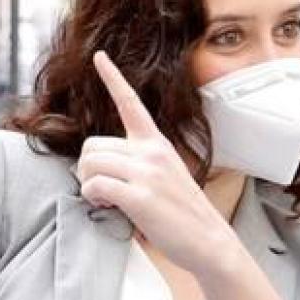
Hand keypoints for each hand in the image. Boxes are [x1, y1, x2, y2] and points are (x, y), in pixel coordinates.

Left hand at [80, 51, 244, 279]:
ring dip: (89, 185)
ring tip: (108, 200)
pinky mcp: (140, 196)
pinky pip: (95, 186)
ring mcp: (147, 173)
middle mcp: (151, 152)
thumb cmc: (184, 214)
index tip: (99, 56)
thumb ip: (138, 163)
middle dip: (89, 169)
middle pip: (92, 145)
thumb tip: (101, 167)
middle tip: (104, 190)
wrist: (210, 242)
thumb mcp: (166, 176)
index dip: (112, 77)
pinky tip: (109, 207)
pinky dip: (93, 198)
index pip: (130, 103)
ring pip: (89, 164)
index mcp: (158, 144)